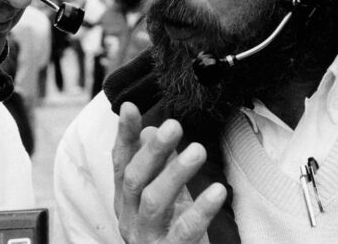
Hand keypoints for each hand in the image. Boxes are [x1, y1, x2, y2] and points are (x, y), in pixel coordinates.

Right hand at [112, 102, 226, 242]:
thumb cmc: (168, 232)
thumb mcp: (161, 196)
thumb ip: (155, 166)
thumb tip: (149, 131)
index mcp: (125, 201)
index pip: (120, 163)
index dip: (124, 135)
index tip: (131, 107)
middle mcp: (129, 218)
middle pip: (134, 180)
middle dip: (153, 151)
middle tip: (173, 125)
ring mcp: (147, 238)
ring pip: (154, 202)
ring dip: (175, 173)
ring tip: (198, 150)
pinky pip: (183, 231)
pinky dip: (200, 210)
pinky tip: (217, 190)